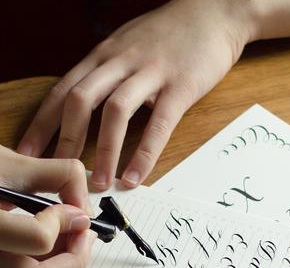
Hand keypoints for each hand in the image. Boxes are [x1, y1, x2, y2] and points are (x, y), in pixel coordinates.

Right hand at [0, 146, 94, 267]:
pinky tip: (48, 239)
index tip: (72, 209)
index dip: (63, 222)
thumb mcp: (8, 162)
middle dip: (74, 259)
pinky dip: (40, 263)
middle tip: (85, 235)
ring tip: (71, 235)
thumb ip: (57, 177)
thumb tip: (84, 207)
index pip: (37, 238)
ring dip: (60, 262)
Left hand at [17, 0, 254, 189]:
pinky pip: (158, 123)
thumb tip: (87, 104)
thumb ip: (108, 71)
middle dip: (67, 139)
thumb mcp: (128, 44)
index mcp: (105, 55)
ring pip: (116, 112)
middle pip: (81, 100)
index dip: (43, 123)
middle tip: (60, 172)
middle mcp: (121, 61)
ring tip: (101, 181)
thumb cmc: (171, 34)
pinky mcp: (180, 87)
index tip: (30, 150)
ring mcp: (151, 73)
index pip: (64, 90)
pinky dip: (145, 153)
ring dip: (105, 151)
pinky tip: (136, 175)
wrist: (213, 14)